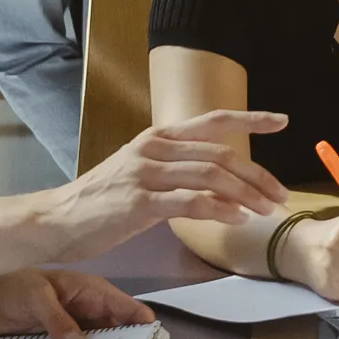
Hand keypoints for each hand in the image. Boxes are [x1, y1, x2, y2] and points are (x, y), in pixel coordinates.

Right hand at [43, 110, 291, 260]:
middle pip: (220, 154)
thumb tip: (220, 184)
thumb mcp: (140, 174)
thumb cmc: (101, 202)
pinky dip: (219, 210)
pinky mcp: (140, 201)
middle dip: (257, 175)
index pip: (212, 121)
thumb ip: (176, 171)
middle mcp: (154, 148)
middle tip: (280, 194)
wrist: (56, 220)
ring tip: (266, 210)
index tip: (282, 120)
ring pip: (211, 176)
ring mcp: (146, 173)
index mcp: (157, 138)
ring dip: (246, 194)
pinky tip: (237, 219)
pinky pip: (191, 202)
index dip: (250, 118)